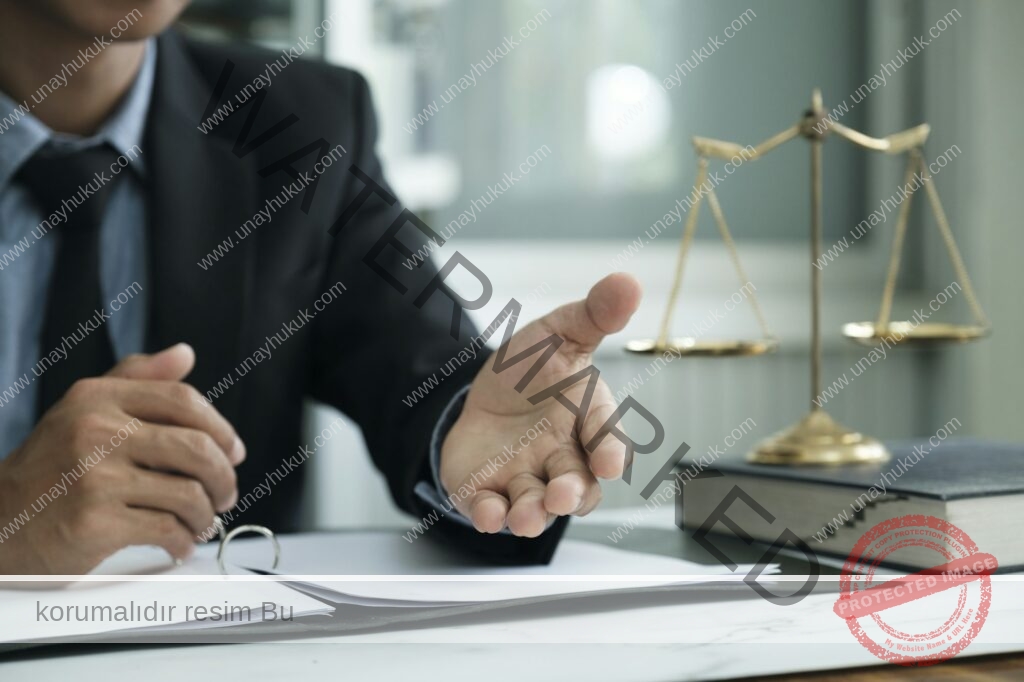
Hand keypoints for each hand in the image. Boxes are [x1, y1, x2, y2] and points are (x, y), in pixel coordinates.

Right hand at [0, 344, 243, 573]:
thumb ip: (137, 379)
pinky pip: (167, 529)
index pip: (183, 401)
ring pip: (188, 493)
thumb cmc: (51, 469)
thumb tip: (185, 354)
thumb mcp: (84, 410)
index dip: (220, 429)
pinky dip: (183, 541)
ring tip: (200, 522)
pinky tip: (178, 544)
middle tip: (225, 495)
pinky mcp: (95, 522)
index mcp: (97, 397)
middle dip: (223, 477)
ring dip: (205, 514)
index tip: (234, 452)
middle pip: (197, 448)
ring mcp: (94, 477)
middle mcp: (95, 430)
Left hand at [440, 273, 641, 536]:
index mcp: (586, 420)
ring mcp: (526, 479)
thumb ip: (593, 315)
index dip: (610, 452)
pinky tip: (487, 514)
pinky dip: (490, 516)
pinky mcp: (489, 492)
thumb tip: (628, 281)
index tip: (611, 463)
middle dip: (571, 492)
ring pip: (537, 506)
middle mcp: (562, 458)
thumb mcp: (559, 334)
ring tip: (526, 516)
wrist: (483, 396)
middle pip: (576, 484)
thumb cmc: (534, 371)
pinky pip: (492, 510)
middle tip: (562, 495)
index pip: (606, 439)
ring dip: (533, 515)